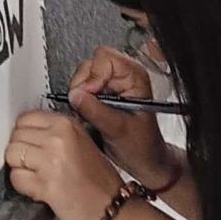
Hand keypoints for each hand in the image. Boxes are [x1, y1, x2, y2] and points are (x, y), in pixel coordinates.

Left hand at [6, 111, 124, 219]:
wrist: (114, 211)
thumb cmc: (102, 183)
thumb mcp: (83, 144)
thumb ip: (56, 134)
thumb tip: (28, 134)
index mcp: (68, 125)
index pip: (26, 118)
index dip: (24, 134)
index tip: (30, 144)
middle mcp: (58, 138)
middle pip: (16, 135)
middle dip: (20, 151)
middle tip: (33, 165)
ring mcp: (51, 160)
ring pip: (12, 154)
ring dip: (19, 168)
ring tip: (35, 177)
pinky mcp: (45, 184)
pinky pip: (16, 178)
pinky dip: (23, 186)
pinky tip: (38, 190)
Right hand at [67, 46, 182, 191]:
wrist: (144, 162)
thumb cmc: (143, 146)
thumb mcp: (119, 129)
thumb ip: (96, 111)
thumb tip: (76, 95)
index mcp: (133, 76)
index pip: (104, 57)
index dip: (93, 75)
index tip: (90, 94)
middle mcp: (121, 76)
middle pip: (88, 66)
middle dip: (82, 88)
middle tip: (85, 108)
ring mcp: (109, 85)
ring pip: (81, 78)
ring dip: (79, 98)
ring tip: (88, 116)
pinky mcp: (99, 95)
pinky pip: (80, 92)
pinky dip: (78, 105)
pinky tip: (87, 118)